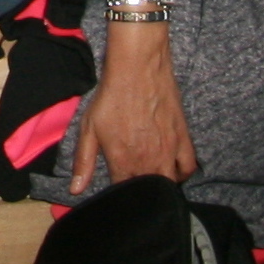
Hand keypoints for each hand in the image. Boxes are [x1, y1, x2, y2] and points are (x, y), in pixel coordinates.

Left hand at [71, 20, 196, 192]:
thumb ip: (83, 162)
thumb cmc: (112, 96)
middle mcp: (149, 161)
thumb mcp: (89, 128)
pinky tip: (171, 170)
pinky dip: (181, 174)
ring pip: (169, 184)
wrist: (138, 68)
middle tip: (132, 183)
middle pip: (148, 192)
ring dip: (160, 186)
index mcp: (124, 161)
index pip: (124, 193)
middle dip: (140, 193)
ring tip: (150, 180)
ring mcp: (169, 151)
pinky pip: (188, 167)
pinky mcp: (183, 139)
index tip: (115, 190)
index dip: (119, 195)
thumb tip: (75, 190)